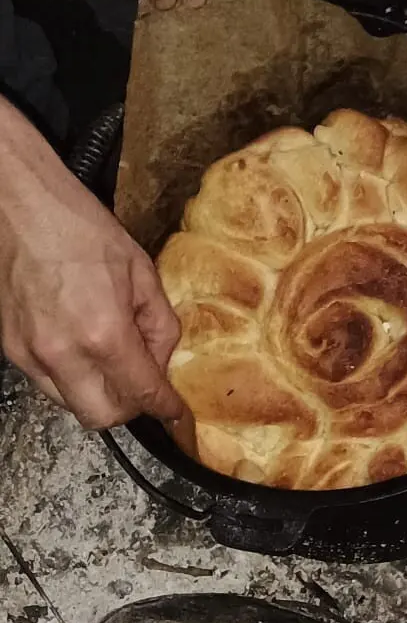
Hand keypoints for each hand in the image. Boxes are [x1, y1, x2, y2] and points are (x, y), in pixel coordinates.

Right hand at [0, 103, 182, 429]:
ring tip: (110, 363)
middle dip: (128, 409)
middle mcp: (64, 352)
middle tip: (141, 386)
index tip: (175, 412)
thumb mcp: (142, 274)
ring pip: (72, 406)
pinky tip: (81, 351)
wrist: (21, 205)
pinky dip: (71, 379)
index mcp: (103, 333)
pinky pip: (48, 385)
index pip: (142, 393)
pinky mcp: (12, 348)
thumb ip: (161, 327)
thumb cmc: (80, 228)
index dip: (165, 408)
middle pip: (102, 417)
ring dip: (98, 395)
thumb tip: (163, 362)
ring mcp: (32, 353)